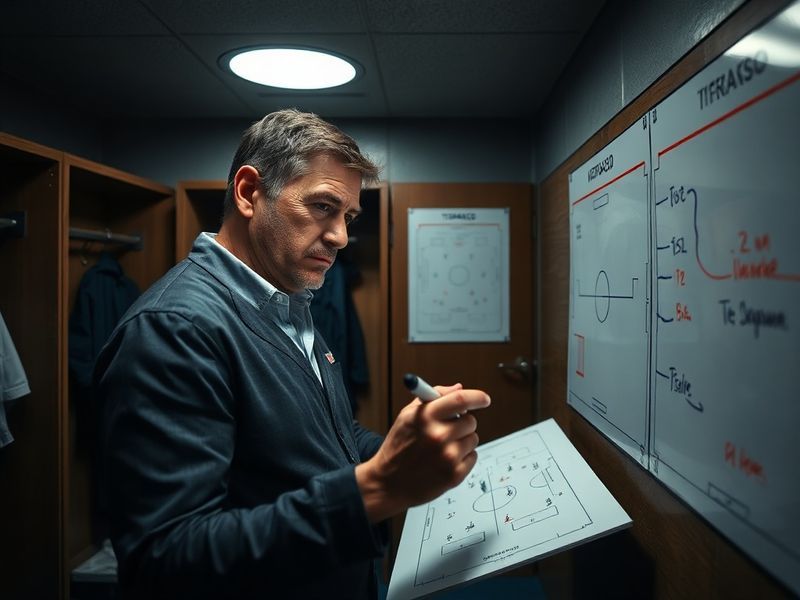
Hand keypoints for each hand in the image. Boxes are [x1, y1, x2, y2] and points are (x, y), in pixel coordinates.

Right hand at [355, 383, 490, 522]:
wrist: (388, 483)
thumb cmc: (399, 446)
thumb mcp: (408, 415)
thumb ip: (434, 398)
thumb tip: (458, 388)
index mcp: (426, 417)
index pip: (461, 399)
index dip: (477, 397)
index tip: (484, 399)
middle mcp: (438, 435)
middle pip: (471, 421)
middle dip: (462, 424)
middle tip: (446, 432)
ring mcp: (448, 456)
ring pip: (473, 439)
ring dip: (462, 441)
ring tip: (442, 449)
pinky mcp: (454, 475)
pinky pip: (473, 457)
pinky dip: (463, 458)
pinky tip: (444, 462)